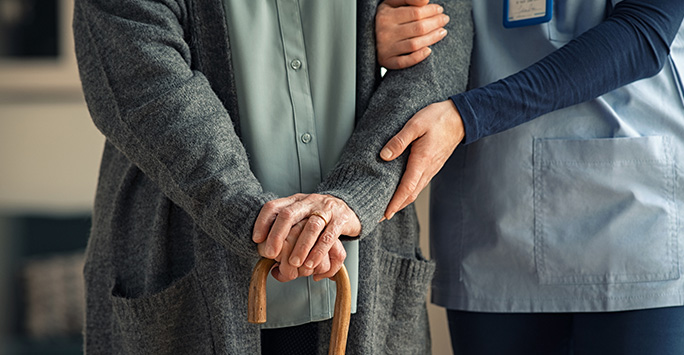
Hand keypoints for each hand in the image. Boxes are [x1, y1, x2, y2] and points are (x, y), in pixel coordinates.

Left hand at [252, 194, 360, 280]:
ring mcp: (325, 210)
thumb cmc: (319, 216)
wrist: (349, 207)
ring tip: (294, 264)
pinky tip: (311, 263)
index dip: (262, 222)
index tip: (256, 239)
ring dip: (300, 247)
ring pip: (311, 227)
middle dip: (277, 235)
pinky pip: (329, 236)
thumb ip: (285, 231)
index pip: (274, 206)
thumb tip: (269, 258)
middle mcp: (308, 202)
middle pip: (289, 214)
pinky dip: (319, 252)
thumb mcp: (301, 217)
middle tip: (271, 254)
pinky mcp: (340, 220)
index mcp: (295, 201)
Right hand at [376, 0, 449, 69]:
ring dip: (432, 38)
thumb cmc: (385, 18)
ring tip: (442, 32)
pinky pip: (404, 62)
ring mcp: (385, 48)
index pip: (415, 12)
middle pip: (418, 28)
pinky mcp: (386, 61)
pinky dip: (418, 57)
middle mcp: (384, 32)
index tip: (439, 10)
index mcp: (385, 15)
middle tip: (444, 20)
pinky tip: (429, 51)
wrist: (369, 36)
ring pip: (414, 44)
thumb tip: (425, 0)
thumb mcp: (392, 3)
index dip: (431, 11)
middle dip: (435, 23)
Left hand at [380, 100, 463, 218]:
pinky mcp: (432, 166)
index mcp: (422, 161)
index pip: (406, 189)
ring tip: (388, 207)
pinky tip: (401, 192)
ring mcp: (431, 169)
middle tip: (380, 216)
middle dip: (395, 207)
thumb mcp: (415, 125)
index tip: (385, 214)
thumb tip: (384, 156)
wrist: (460, 118)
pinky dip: (409, 192)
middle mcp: (427, 169)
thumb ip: (399, 141)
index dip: (395, 203)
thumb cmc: (438, 119)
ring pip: (415, 191)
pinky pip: (419, 184)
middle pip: (410, 195)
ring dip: (402, 201)